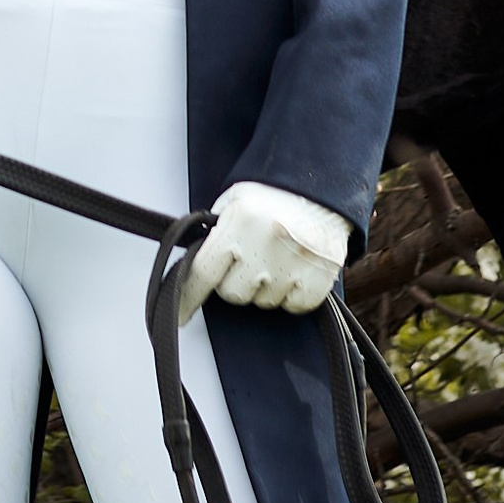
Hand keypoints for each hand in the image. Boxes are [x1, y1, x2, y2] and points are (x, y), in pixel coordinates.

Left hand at [180, 179, 350, 322]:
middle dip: (235, 280)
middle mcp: (266, 244)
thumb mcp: (235, 201)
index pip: (203, 272)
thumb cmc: (275, 193)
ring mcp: (295, 263)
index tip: (180, 315)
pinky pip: (294, 306)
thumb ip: (216, 233)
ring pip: (263, 302)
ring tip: (275, 257)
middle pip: (233, 293)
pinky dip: (291, 294)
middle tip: (248, 258)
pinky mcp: (320, 277)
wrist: (323, 187)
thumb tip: (196, 266)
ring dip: (264, 287)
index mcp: (240, 222)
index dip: (188, 296)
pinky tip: (293, 269)